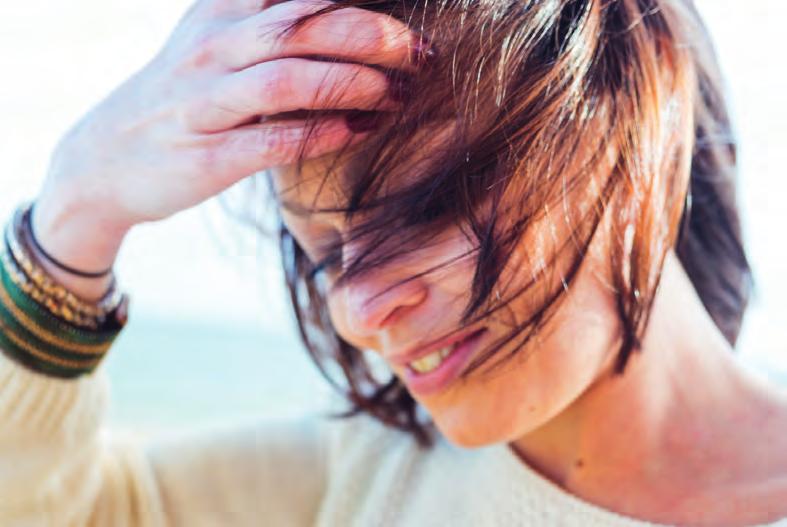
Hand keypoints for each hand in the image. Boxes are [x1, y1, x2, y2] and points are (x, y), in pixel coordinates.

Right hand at [33, 0, 421, 270]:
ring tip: (398, 95)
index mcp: (219, 14)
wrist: (103, 160)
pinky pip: (273, 140)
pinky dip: (322, 134)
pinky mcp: (207, 155)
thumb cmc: (181, 101)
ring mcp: (206, 103)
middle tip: (419, 53)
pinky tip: (360, 131)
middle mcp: (212, 49)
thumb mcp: (213, 44)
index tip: (410, 10)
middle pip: (302, 28)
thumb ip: (269, 27)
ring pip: (287, 80)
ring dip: (352, 85)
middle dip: (371, 36)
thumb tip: (345, 23)